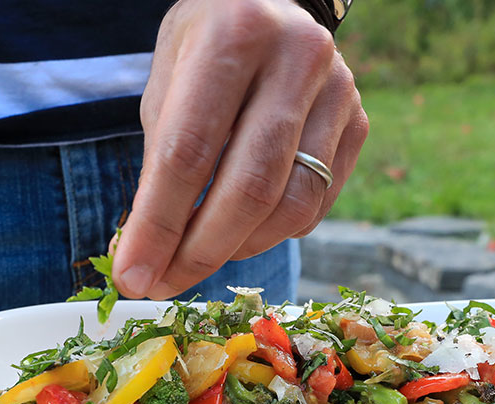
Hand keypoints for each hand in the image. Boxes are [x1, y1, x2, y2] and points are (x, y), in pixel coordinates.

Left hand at [112, 0, 367, 298]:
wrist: (270, 4)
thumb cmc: (205, 49)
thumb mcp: (167, 85)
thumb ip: (160, 164)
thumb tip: (144, 256)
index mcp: (235, 36)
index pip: (191, 151)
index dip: (159, 224)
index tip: (133, 274)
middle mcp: (298, 58)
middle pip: (251, 187)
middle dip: (201, 251)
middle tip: (163, 284)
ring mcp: (340, 92)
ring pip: (293, 205)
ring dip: (240, 248)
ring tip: (200, 256)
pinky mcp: (360, 123)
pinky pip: (317, 204)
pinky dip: (273, 231)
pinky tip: (243, 228)